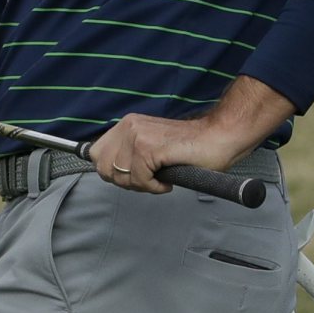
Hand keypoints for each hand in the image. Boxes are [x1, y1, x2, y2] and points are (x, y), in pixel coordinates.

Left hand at [86, 112, 246, 194]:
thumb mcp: (148, 147)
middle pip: (104, 169)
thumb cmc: (188, 148)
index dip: (114, 171)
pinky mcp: (149, 148)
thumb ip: (127, 154)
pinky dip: (154, 187)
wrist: (217, 139)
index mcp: (126, 125)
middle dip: (126, 181)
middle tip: (149, 178)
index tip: (135, 174)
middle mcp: (129, 127)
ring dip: (142, 185)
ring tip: (160, 177)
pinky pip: (139, 180)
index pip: (96, 155)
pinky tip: (167, 179)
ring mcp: (137, 136)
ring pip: (121, 177)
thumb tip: (108, 171)